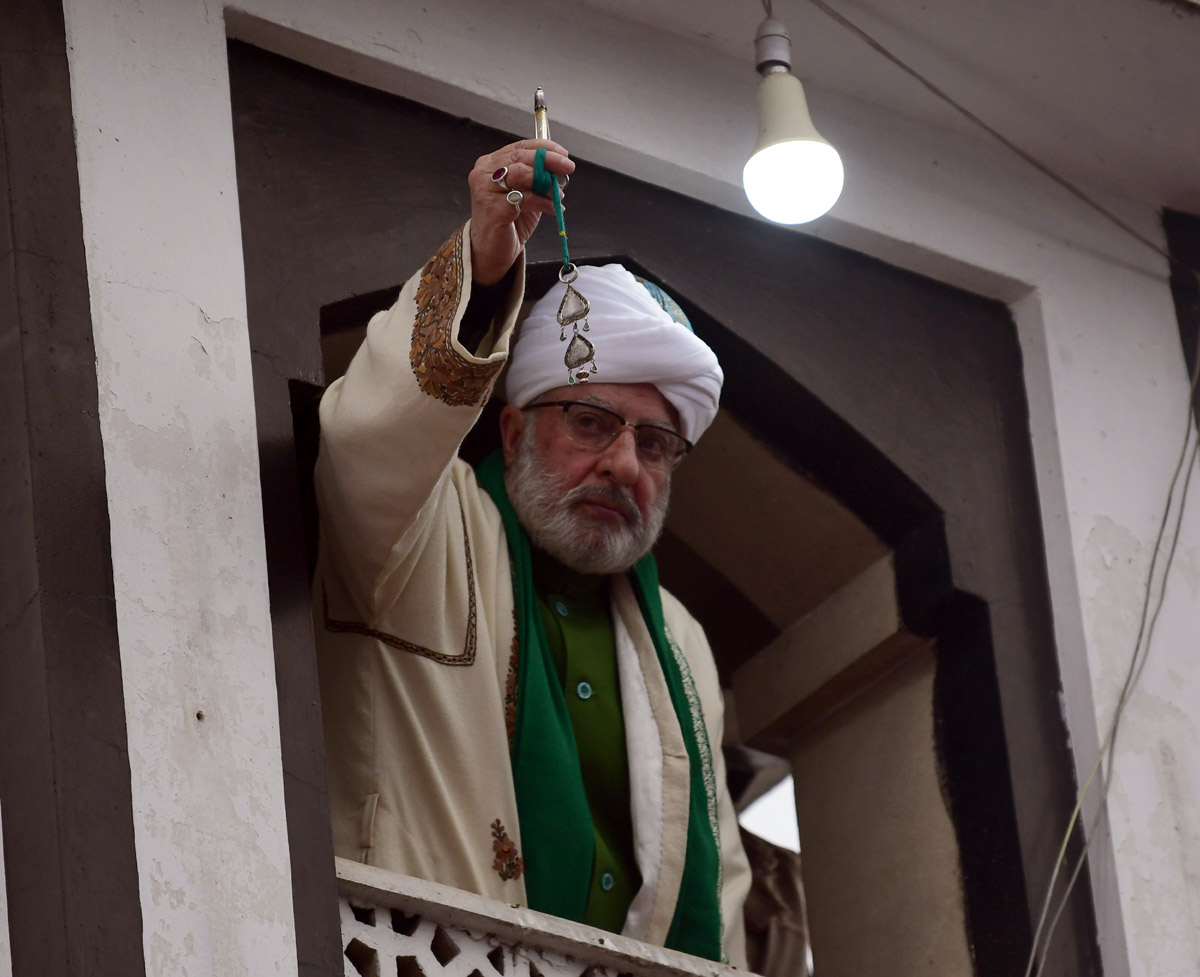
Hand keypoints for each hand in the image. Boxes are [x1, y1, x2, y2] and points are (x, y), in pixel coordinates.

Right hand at [468, 139, 573, 285]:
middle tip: (568, 168)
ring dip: (546, 182)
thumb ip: (538, 178)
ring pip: (521, 174)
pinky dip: (543, 202)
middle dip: (548, 160)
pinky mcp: (492, 208)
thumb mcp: (526, 193)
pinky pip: (524, 198)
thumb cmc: (509, 221)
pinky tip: (553, 209)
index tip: (564, 154)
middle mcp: (484, 173)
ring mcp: (485, 189)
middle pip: (520, 157)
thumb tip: (561, 167)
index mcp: (491, 164)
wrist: (492, 250)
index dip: (544, 148)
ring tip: (558, 195)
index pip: (519, 147)